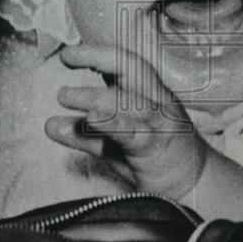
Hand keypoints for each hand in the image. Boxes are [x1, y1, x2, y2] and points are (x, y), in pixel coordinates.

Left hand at [44, 43, 208, 198]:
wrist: (193, 188)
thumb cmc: (154, 159)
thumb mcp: (115, 143)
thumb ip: (85, 133)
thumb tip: (50, 125)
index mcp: (149, 93)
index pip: (123, 63)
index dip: (96, 53)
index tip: (67, 54)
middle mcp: (157, 101)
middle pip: (132, 68)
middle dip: (99, 57)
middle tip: (67, 57)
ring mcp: (159, 123)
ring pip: (130, 100)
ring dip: (95, 96)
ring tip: (65, 95)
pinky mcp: (157, 148)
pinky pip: (133, 132)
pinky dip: (111, 123)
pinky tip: (90, 118)